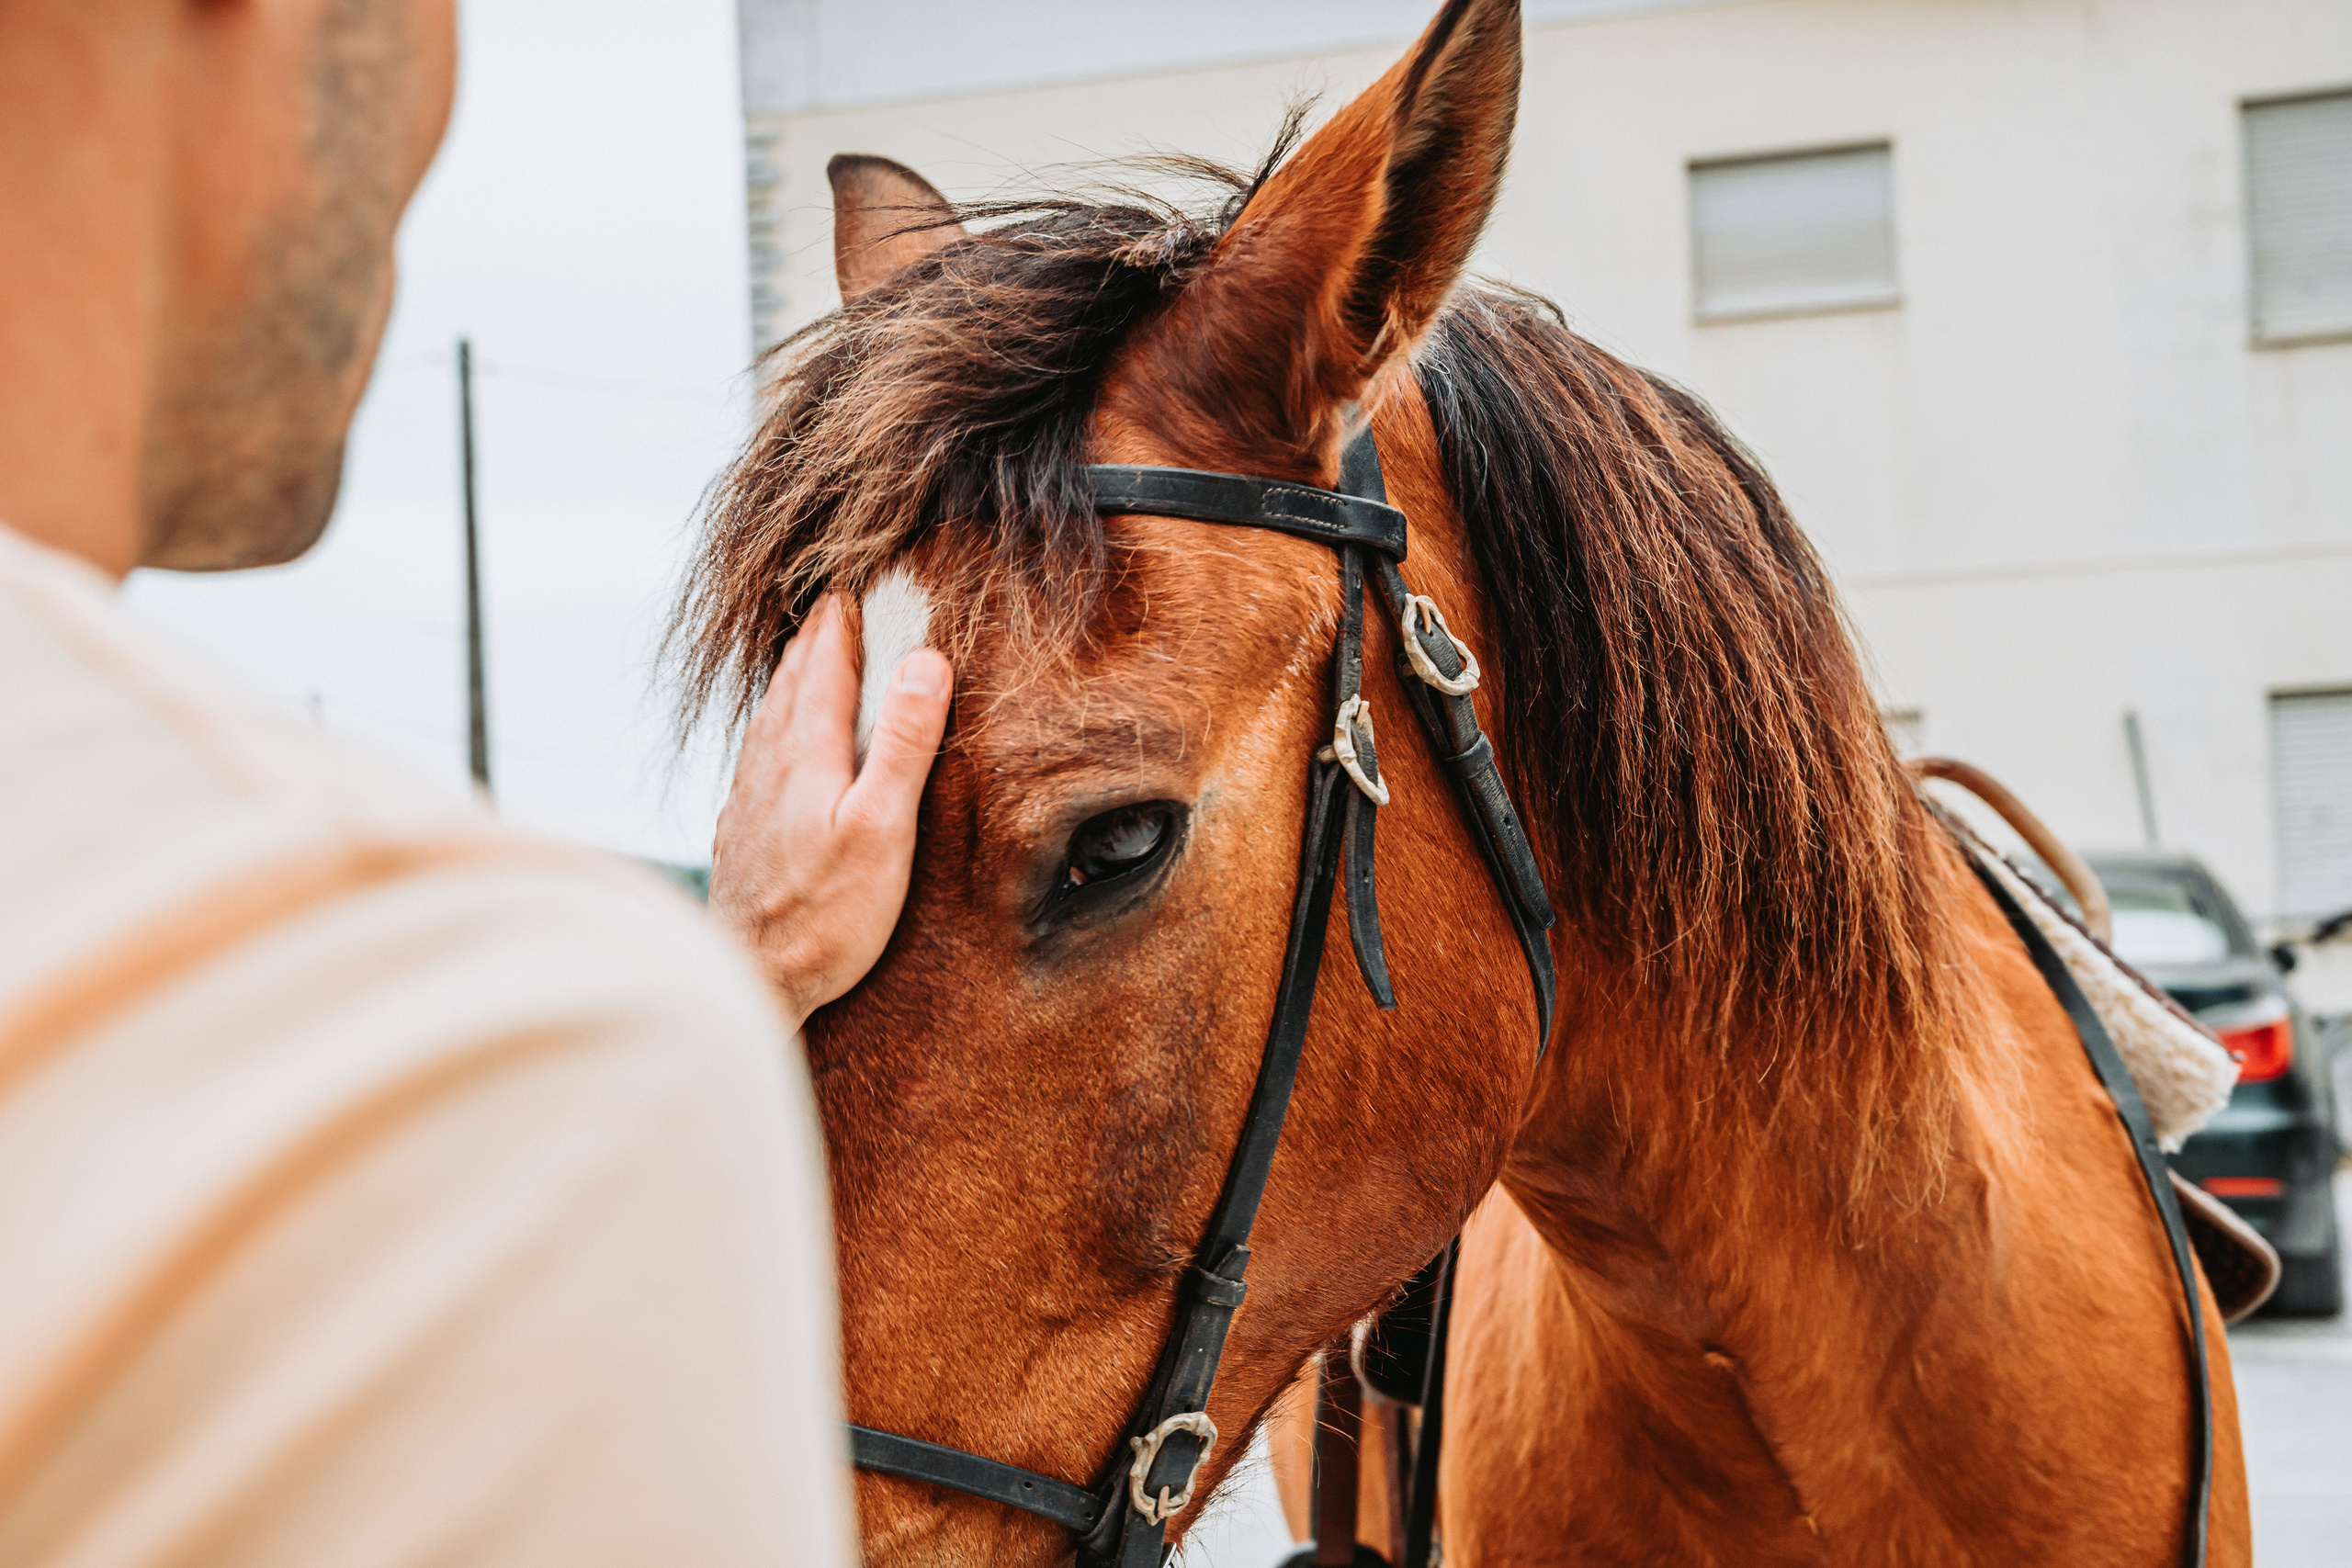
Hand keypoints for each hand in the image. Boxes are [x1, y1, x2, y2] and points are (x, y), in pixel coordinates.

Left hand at [709, 595, 952, 1032]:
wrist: (751, 980)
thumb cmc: (823, 915)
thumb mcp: (883, 827)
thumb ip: (902, 743)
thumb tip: (925, 660)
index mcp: (805, 752)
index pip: (823, 666)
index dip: (840, 623)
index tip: (852, 586)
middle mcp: (768, 765)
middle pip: (790, 683)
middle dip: (814, 641)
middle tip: (831, 608)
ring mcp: (748, 799)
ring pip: (768, 718)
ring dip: (790, 681)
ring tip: (804, 660)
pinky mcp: (741, 832)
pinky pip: (758, 757)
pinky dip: (774, 729)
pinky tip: (775, 749)